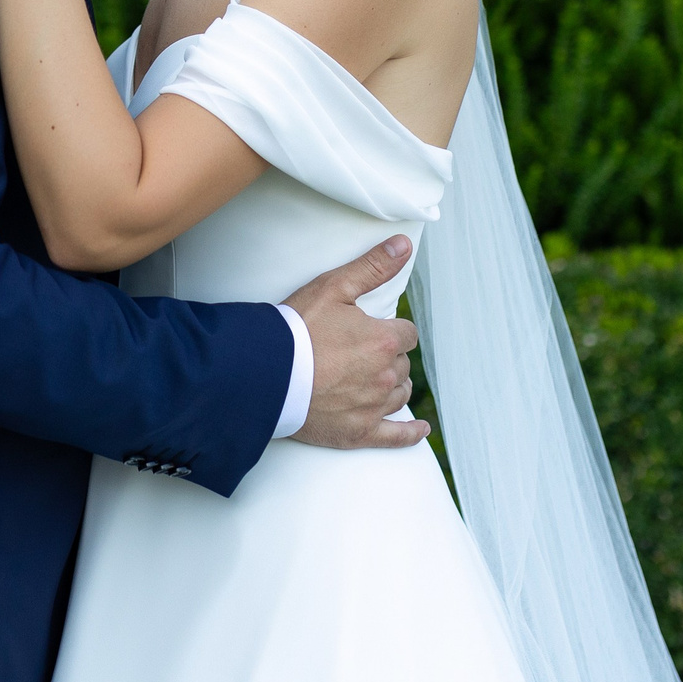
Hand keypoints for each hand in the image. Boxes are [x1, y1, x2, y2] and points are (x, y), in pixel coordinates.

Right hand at [283, 236, 427, 449]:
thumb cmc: (296, 328)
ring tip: (371, 380)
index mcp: (383, 342)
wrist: (263, 372)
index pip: (406, 334)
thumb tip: (403, 245)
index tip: (372, 331)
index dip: (390, 330)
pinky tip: (419, 429)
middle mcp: (385, 376)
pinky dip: (411, 433)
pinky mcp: (359, 433)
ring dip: (391, 385)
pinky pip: (397, 436)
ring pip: (399, 394)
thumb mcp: (334, 288)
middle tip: (358, 353)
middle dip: (387, 358)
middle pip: (402, 365)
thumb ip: (373, 267)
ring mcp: (373, 407)